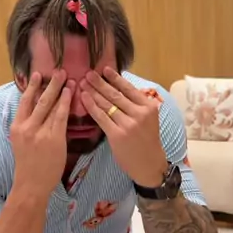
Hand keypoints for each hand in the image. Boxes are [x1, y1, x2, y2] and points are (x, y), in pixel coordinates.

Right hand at [10, 70, 71, 196]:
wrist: (31, 184)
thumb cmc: (28, 164)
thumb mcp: (21, 142)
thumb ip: (28, 125)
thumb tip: (39, 109)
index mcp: (16, 126)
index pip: (24, 102)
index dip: (31, 87)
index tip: (36, 75)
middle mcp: (27, 127)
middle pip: (39, 100)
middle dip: (49, 84)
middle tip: (57, 70)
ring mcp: (40, 133)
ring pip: (50, 106)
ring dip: (59, 90)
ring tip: (67, 77)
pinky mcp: (54, 139)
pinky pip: (61, 117)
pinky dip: (66, 103)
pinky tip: (70, 94)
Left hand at [81, 67, 166, 186]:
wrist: (149, 163)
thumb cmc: (147, 139)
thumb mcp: (148, 118)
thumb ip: (136, 104)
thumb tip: (117, 86)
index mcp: (148, 106)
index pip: (129, 88)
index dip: (115, 78)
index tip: (104, 69)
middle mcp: (139, 113)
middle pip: (115, 95)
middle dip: (99, 83)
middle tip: (88, 73)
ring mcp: (128, 124)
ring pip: (106, 104)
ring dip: (93, 92)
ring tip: (83, 83)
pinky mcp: (117, 135)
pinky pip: (101, 117)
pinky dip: (91, 106)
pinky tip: (84, 98)